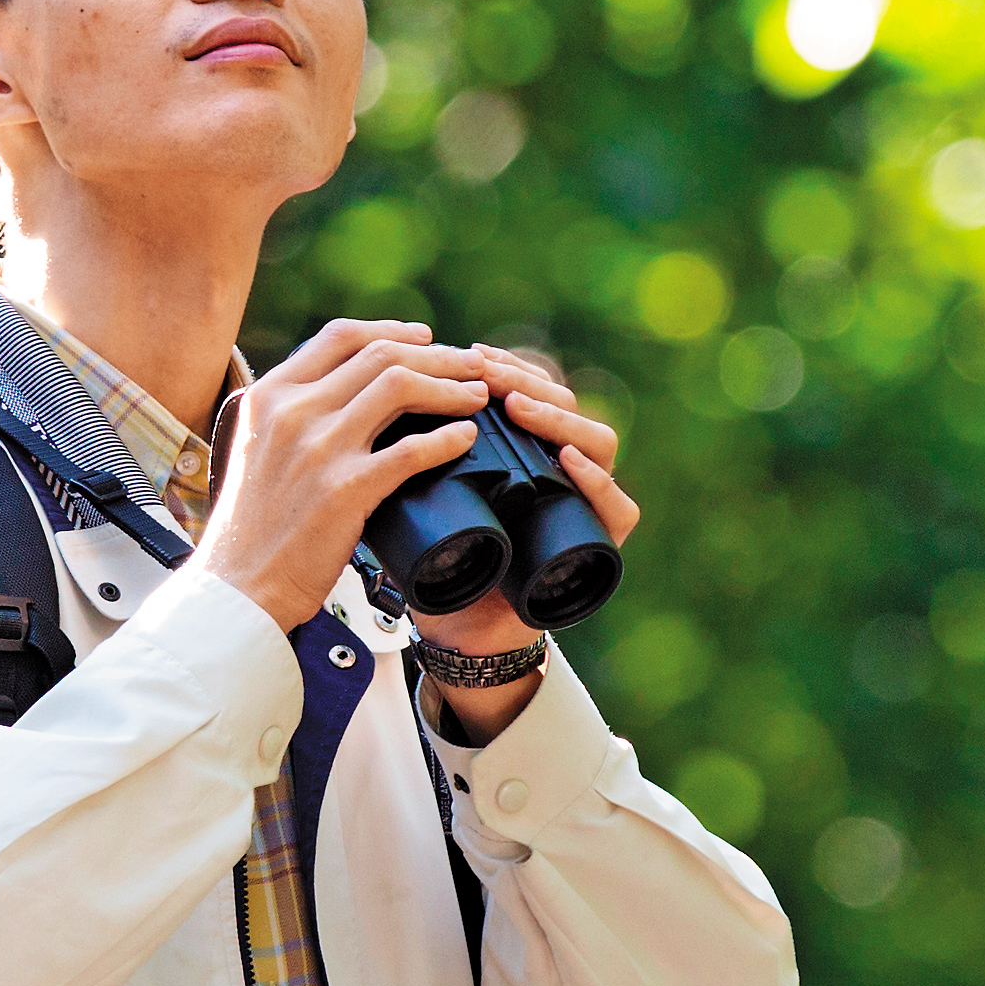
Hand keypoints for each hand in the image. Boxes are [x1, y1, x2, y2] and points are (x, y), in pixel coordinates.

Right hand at [193, 320, 509, 641]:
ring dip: (450, 387)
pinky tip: (467, 438)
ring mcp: (319, 448)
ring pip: (400, 386)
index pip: (340, 336)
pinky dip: (448, 438)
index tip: (424, 337)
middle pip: (380, 356)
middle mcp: (293, 412)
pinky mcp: (345, 489)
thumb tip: (345, 394)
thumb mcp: (258, 448)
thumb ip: (294, 415)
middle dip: (437, 355)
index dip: (391, 330)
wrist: (240, 584)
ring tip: (477, 395)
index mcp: (270, 395)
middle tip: (470, 366)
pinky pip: (411, 450)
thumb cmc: (253, 525)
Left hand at [407, 347, 637, 738]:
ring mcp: (588, 502)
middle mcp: (564, 467)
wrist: (461, 631)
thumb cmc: (441, 557)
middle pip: (565, 405)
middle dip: (525, 382)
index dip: (505, 366)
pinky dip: (599, 481)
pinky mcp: (603, 543)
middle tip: (485, 375)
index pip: (533, 389)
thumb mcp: (420, 492)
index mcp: (527, 448)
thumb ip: (406, 446)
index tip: (468, 354)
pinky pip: (620, 507)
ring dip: (559, 418)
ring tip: (517, 409)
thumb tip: (363, 388)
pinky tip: (568, 461)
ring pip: (599, 442)